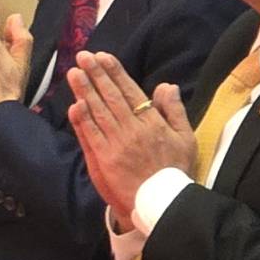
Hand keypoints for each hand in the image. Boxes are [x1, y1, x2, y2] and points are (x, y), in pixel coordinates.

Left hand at [66, 51, 196, 222]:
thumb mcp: (185, 138)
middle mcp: (133, 129)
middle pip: (111, 97)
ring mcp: (116, 144)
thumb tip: (167, 85)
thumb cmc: (175, 170)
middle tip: (83, 56)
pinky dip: (82, 120)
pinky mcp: (103, 159)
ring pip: (98, 112)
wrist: (162, 203)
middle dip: (96, 74)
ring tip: (74, 73)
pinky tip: (74, 104)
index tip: (103, 56)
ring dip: (85, 91)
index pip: (130, 91)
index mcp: (152, 122)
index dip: (115, 73)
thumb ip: (175, 110)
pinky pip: (90, 135)